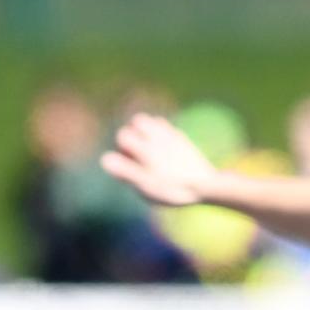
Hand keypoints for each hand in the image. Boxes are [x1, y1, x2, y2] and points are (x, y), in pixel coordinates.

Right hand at [101, 114, 219, 206]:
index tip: (129, 164)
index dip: (121, 149)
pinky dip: (158, 131)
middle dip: (132, 133)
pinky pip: (165, 126)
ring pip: (151, 120)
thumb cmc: (172, 189)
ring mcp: (170, 136)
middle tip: (137, 153)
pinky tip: (161, 147)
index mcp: (146, 149)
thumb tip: (103, 159)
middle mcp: (157, 138)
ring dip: (144, 130)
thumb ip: (124, 171)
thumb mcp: (145, 185)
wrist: (206, 185)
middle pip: (137, 120)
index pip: (122, 135)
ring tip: (147, 148)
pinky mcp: (181, 138)